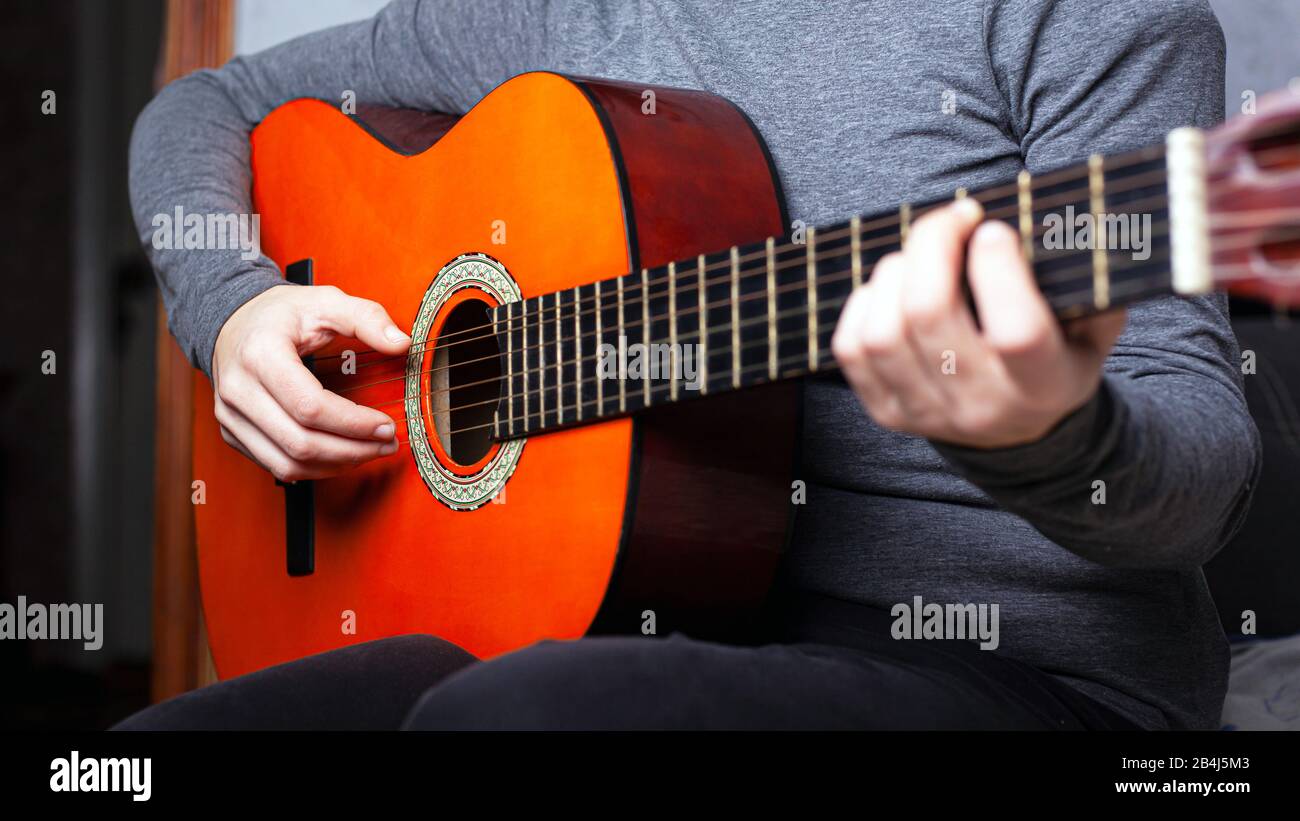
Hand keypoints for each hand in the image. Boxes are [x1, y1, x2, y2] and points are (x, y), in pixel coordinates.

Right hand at [211, 284, 410, 480]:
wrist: (232, 323)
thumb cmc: (280, 314)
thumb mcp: (326, 302)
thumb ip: (367, 318)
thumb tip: (401, 343)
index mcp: (260, 355)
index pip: (310, 406)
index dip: (353, 423)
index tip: (386, 425)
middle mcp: (237, 390)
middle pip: (300, 442)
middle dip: (352, 450)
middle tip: (387, 444)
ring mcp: (229, 416)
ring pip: (287, 464)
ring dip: (336, 465)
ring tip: (369, 452)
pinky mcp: (231, 432)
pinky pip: (276, 466)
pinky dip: (314, 469)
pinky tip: (342, 455)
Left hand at [830, 197, 1126, 449]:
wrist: (1016, 432)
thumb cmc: (1053, 361)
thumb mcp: (1090, 330)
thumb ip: (1088, 285)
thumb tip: (1063, 225)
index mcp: (1043, 386)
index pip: (1016, 333)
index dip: (998, 271)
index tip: (992, 228)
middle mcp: (981, 406)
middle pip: (929, 314)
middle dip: (933, 244)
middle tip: (954, 218)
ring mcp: (926, 412)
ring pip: (882, 329)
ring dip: (894, 272)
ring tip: (920, 256)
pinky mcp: (886, 410)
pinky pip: (851, 348)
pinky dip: (864, 303)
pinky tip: (892, 288)